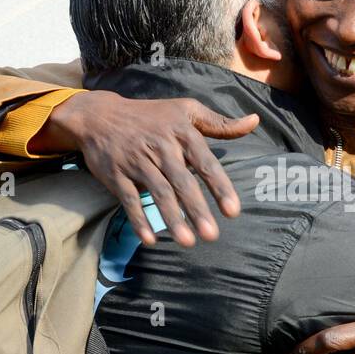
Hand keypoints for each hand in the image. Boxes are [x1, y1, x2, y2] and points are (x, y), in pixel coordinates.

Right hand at [33, 90, 258, 246]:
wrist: (100, 116)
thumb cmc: (152, 116)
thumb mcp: (187, 111)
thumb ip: (221, 123)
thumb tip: (254, 121)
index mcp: (182, 133)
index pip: (205, 163)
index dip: (219, 187)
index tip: (233, 212)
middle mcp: (160, 147)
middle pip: (181, 182)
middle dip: (197, 209)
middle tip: (211, 235)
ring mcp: (137, 161)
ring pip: (158, 192)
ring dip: (172, 218)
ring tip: (188, 242)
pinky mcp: (116, 175)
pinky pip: (129, 200)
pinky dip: (139, 220)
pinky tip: (151, 240)